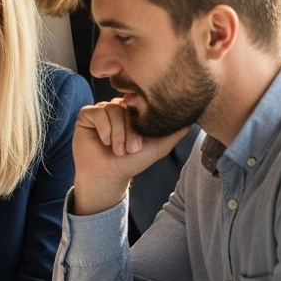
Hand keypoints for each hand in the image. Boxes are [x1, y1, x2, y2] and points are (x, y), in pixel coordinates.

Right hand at [70, 98, 187, 215]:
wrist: (108, 175)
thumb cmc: (132, 162)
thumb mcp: (159, 146)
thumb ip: (176, 131)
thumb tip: (193, 116)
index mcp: (135, 112)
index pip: (142, 105)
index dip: (141, 124)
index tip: (140, 145)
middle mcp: (119, 107)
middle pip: (127, 107)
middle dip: (129, 133)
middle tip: (129, 150)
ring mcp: (102, 109)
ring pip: (113, 110)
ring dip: (117, 135)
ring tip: (116, 149)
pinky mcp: (87, 114)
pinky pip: (98, 113)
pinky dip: (104, 130)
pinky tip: (104, 142)